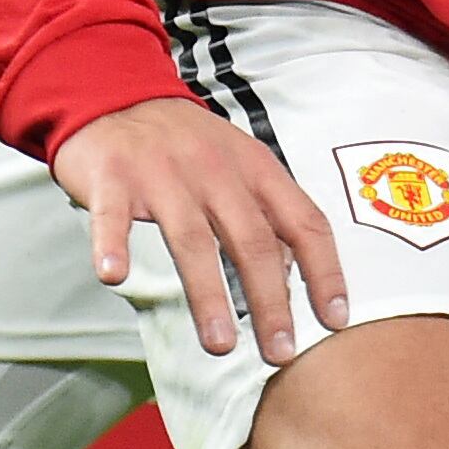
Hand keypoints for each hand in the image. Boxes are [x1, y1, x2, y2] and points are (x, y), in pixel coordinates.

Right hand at [53, 99, 351, 363]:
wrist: (115, 96)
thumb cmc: (186, 144)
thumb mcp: (239, 164)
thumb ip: (266, 213)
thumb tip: (295, 276)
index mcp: (256, 168)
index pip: (303, 222)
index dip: (324, 272)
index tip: (335, 321)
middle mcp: (216, 169)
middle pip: (252, 241)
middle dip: (270, 301)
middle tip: (279, 352)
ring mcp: (163, 172)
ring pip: (192, 239)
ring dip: (209, 295)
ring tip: (220, 344)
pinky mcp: (113, 176)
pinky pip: (114, 216)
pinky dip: (113, 245)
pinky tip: (113, 276)